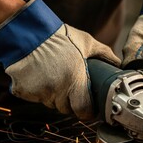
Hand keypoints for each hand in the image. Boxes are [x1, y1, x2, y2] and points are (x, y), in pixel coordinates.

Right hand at [0, 0, 120, 118]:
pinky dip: (38, 91)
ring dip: (55, 97)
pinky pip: (35, 98)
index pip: (83, 111)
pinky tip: (40, 76)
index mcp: (75, 80)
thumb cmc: (58, 36)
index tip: (89, 108)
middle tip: (71, 88)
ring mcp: (39, 91)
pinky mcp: (24, 91)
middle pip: (67, 109)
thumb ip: (104, 54)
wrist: (26, 30)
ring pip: (51, 104)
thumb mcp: (86, 42)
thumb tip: (118, 63)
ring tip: (55, 78)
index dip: (87, 111)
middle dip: (71, 102)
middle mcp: (57, 89)